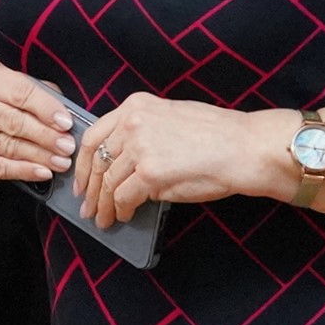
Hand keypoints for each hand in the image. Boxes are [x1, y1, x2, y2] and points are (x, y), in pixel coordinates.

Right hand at [0, 61, 75, 183]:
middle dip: (45, 137)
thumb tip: (65, 120)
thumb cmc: (9, 98)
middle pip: (14, 122)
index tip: (66, 124)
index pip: (21, 93)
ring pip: (6, 146)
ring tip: (60, 162)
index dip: (46, 109)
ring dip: (38, 156)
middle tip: (68, 147)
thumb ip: (45, 97)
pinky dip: (21, 171)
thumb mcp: (25, 85)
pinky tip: (41, 172)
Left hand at [73, 95, 284, 225]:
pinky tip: (123, 216)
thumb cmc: (217, 135)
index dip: (82, 162)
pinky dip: (120, 210)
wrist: (243, 147)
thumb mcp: (171, 117)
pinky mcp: (149, 174)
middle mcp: (133, 123)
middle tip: (87, 205)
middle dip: (89, 188)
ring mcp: (140, 148)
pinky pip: (123, 197)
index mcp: (136, 106)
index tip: (81, 178)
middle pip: (97, 160)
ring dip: (103, 205)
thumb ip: (142, 132)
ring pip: (107, 182)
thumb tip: (123, 163)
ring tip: (102, 218)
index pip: (94, 134)